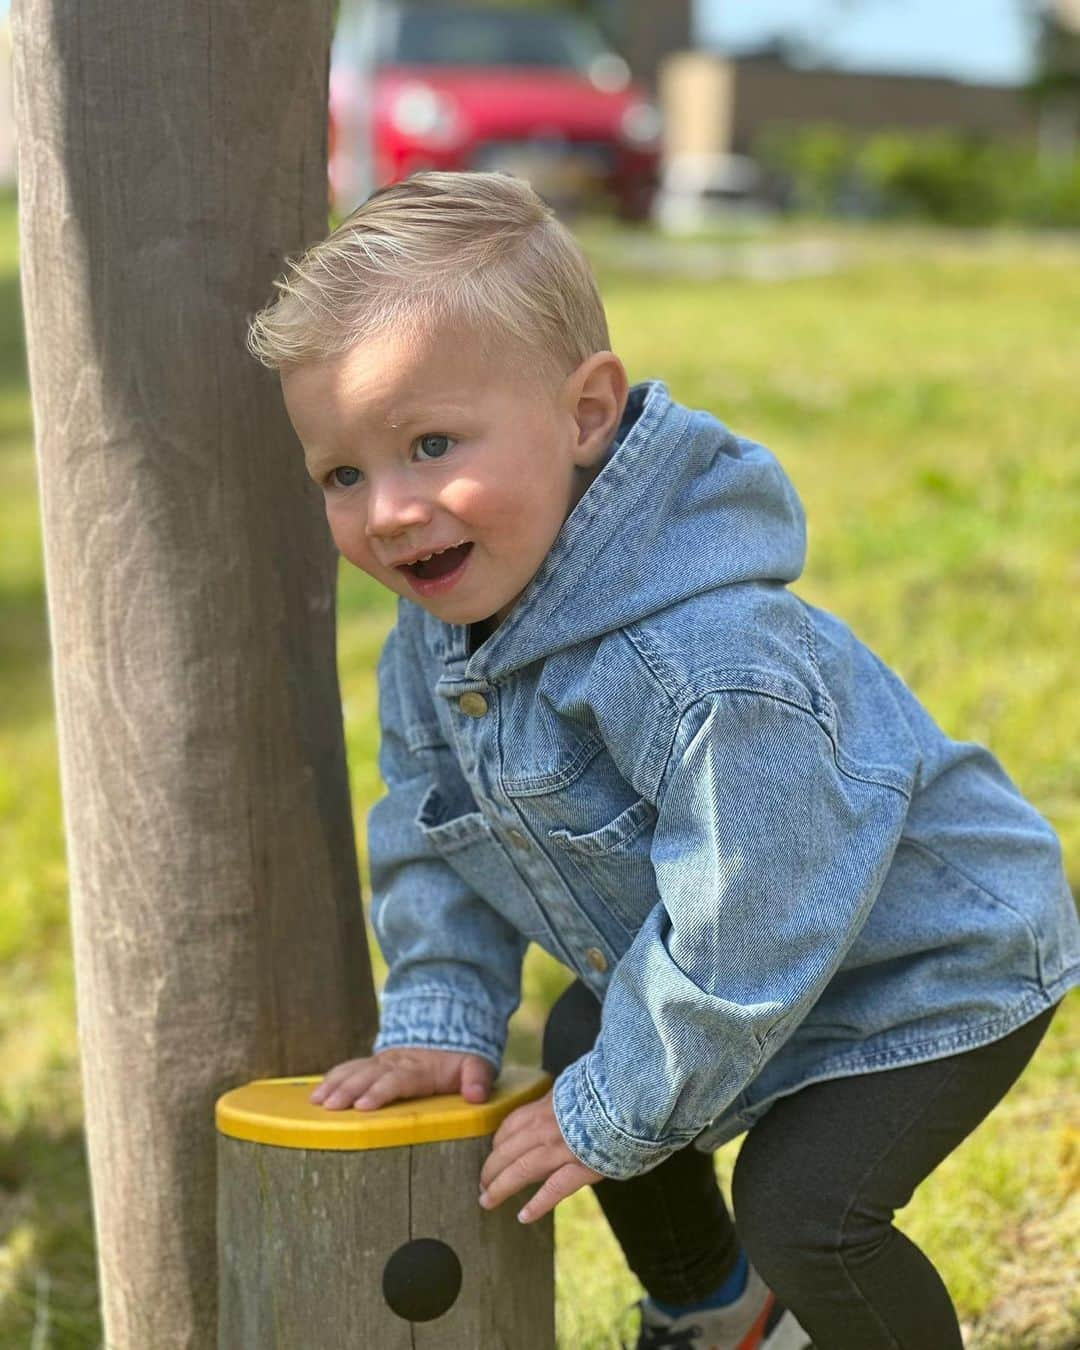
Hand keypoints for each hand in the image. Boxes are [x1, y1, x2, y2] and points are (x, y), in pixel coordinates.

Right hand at [309, 1046, 493, 1109]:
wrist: (446, 1031)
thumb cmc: (460, 1059)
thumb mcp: (476, 1064)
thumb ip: (477, 1078)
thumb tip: (476, 1095)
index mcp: (419, 1069)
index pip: (396, 1080)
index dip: (379, 1092)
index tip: (362, 1107)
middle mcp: (396, 1063)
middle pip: (368, 1076)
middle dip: (348, 1090)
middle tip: (329, 1106)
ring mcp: (382, 1062)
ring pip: (355, 1071)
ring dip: (335, 1085)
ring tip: (317, 1102)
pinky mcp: (373, 1064)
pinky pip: (349, 1068)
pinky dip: (332, 1078)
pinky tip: (316, 1094)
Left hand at [478, 1087, 604, 1223]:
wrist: (630, 1096)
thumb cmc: (605, 1091)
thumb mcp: (574, 1086)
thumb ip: (558, 1100)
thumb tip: (550, 1106)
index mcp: (545, 1106)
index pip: (510, 1126)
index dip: (498, 1144)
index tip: (492, 1155)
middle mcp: (547, 1126)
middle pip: (508, 1151)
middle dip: (491, 1170)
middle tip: (482, 1185)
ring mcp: (563, 1147)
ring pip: (522, 1170)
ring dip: (501, 1187)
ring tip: (488, 1201)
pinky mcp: (582, 1166)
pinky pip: (554, 1189)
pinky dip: (537, 1204)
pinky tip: (524, 1216)